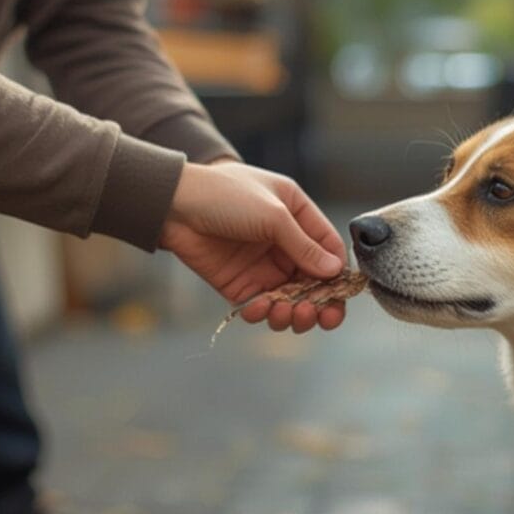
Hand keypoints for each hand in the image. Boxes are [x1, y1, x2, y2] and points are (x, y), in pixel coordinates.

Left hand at [160, 161, 346, 331]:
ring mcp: (263, 264)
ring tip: (287, 314)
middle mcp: (283, 242)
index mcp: (297, 215)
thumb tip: (335, 271)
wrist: (172, 206)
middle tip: (322, 318)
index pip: (329, 248)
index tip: (341, 293)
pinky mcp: (241, 283)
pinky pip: (262, 306)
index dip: (338, 272)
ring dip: (294, 312)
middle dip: (320, 302)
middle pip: (315, 280)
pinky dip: (265, 313)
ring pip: (291, 298)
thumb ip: (304, 245)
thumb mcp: (273, 215)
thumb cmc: (224, 195)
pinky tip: (260, 309)